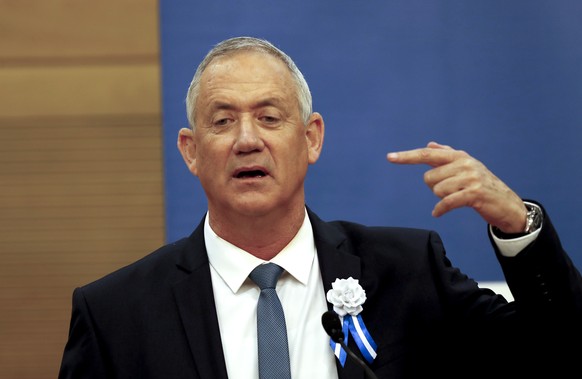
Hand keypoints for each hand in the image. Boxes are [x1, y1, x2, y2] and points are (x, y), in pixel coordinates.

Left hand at [387, 141, 527, 233]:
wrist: (508, 204)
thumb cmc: (483, 185)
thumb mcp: (466, 167)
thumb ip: (447, 155)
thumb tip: (430, 143)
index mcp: (459, 155)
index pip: (427, 154)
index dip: (407, 156)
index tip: (389, 157)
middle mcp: (464, 163)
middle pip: (429, 177)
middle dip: (434, 187)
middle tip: (451, 191)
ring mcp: (470, 178)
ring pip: (437, 190)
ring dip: (441, 198)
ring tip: (457, 198)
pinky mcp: (474, 194)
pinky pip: (446, 202)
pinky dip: (440, 209)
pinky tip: (438, 213)